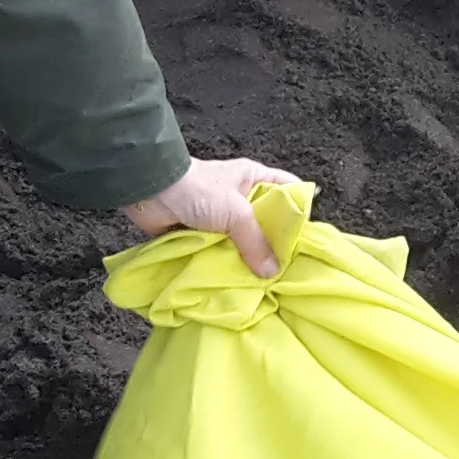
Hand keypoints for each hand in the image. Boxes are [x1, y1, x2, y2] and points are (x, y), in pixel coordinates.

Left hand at [124, 157, 306, 277]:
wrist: (151, 192)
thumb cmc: (199, 191)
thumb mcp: (237, 213)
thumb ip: (256, 242)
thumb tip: (271, 272)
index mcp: (254, 178)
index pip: (288, 189)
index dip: (299, 210)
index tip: (307, 237)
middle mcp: (240, 196)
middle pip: (266, 221)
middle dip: (273, 243)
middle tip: (287, 267)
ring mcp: (220, 216)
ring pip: (243, 240)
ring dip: (248, 258)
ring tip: (264, 281)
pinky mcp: (201, 233)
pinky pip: (220, 251)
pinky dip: (225, 264)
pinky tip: (237, 280)